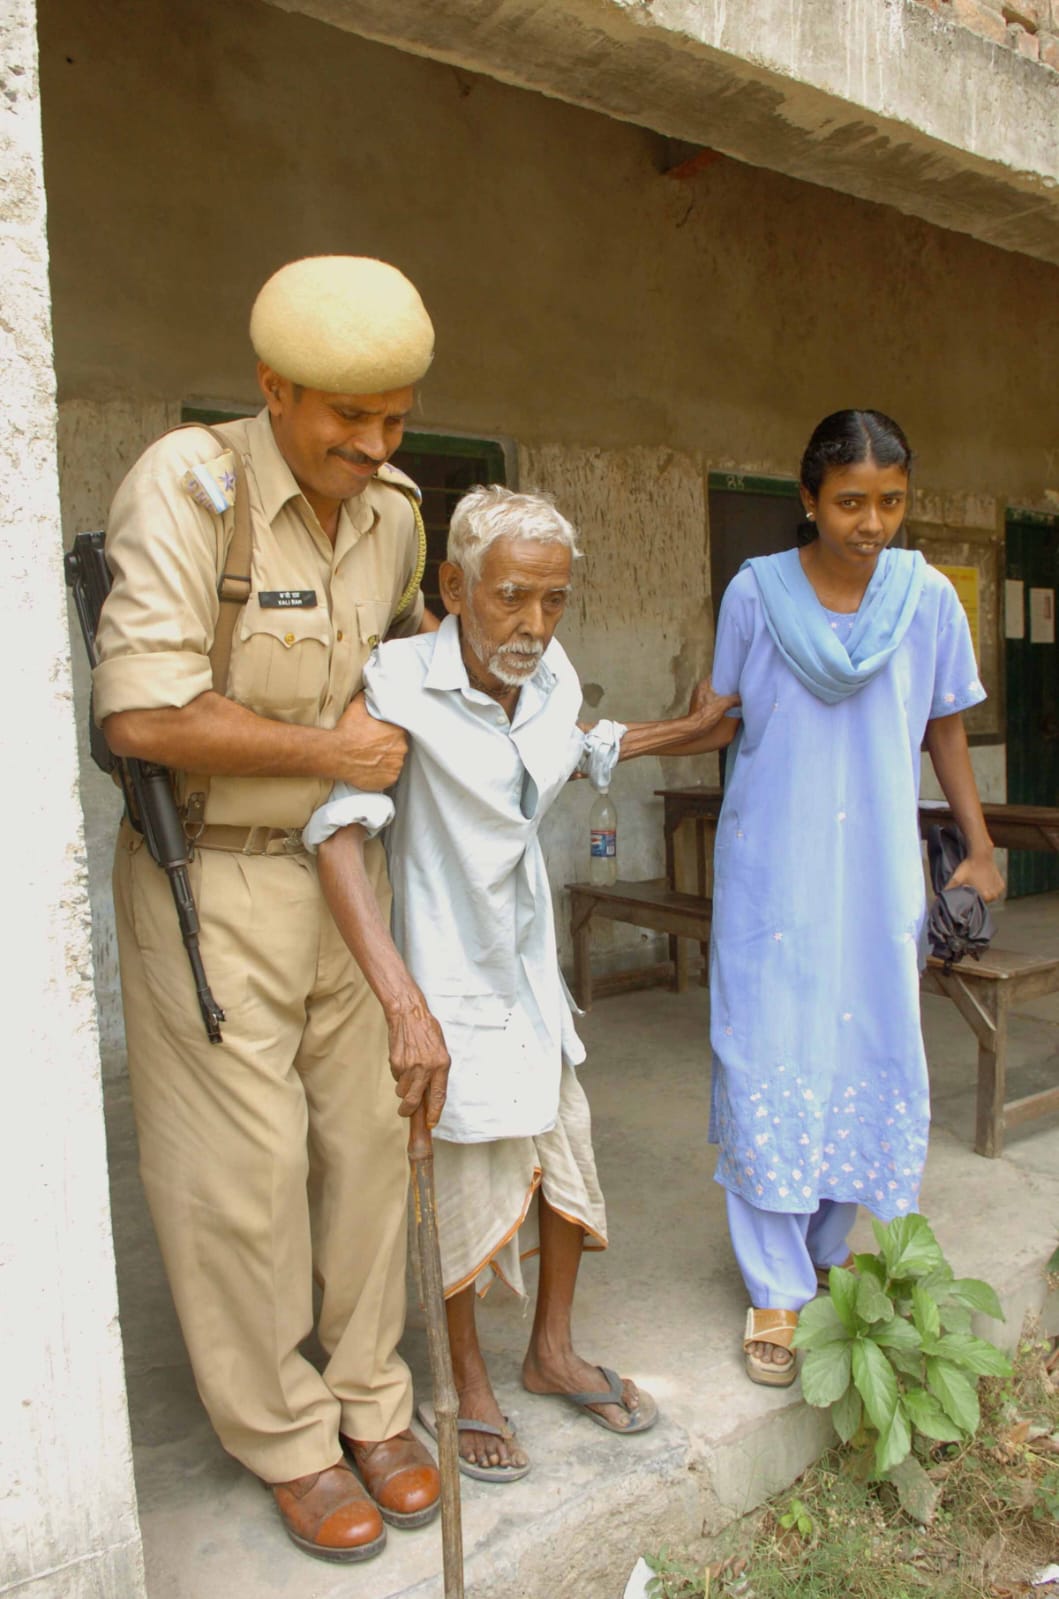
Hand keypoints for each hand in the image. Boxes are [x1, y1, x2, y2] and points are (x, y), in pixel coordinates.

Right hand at [331, 694, 407, 789]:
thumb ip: (369, 697)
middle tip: (375, 746)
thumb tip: (372, 690)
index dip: (392, 733)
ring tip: (372, 758)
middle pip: (400, 747)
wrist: (335, 754)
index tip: (383, 734)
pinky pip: (390, 776)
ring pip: (396, 762)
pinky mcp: (388, 781)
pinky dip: (383, 773)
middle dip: (390, 746)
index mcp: (398, 732)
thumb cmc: (347, 731)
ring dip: (387, 760)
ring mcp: (395, 767)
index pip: (402, 731)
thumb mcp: (358, 706)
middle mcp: (401, 750)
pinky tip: (372, 768)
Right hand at [386, 999, 450, 1127]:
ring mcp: (409, 1066)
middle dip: (408, 1110)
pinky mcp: (396, 1063)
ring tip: (408, 1072)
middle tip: (405, 1111)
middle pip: (414, 1101)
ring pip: (402, 1090)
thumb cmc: (427, 1031)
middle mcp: (426, 1068)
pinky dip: (398, 1074)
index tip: (431, 1123)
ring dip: (403, 1088)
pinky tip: (403, 1060)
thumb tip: (431, 1093)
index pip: (438, 1096)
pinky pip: (396, 1077)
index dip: (434, 1113)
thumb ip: (438, 1071)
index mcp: (442, 1065)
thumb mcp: (440, 1050)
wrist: (408, 1013)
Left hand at [688, 676, 740, 729]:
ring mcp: (698, 698)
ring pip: (712, 693)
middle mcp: (699, 689)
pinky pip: (710, 701)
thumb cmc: (706, 714)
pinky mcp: (699, 707)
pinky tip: (724, 705)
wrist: (695, 727)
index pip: (715, 675)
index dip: (724, 675)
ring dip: (721, 695)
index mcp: (703, 684)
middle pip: (715, 684)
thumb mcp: (724, 704)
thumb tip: (742, 698)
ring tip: (731, 696)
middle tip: (734, 687)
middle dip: (724, 686)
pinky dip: (717, 702)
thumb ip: (735, 698)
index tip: (733, 677)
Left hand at [947, 853, 1004, 902]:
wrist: (980, 854)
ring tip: (977, 885)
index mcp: (985, 897)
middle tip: (970, 888)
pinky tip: (984, 882)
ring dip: (984, 893)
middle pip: (983, 901)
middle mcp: (994, 896)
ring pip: (989, 896)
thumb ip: (947, 890)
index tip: (966, 895)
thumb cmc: (968, 867)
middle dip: (976, 896)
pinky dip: (990, 888)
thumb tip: (936, 900)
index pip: (975, 905)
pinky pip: (995, 890)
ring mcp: (999, 890)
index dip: (970, 900)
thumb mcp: (956, 879)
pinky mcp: (1002, 885)